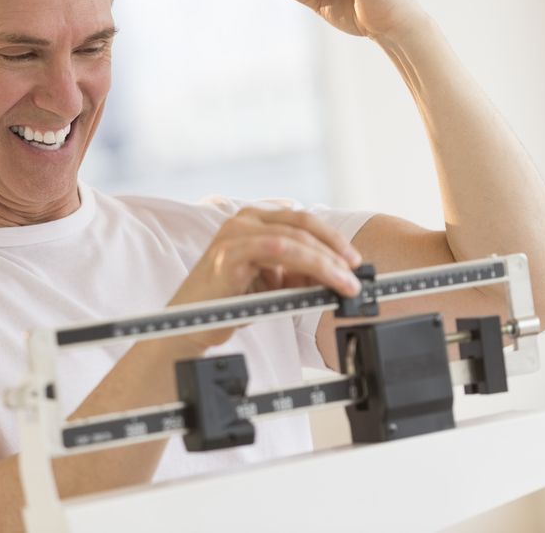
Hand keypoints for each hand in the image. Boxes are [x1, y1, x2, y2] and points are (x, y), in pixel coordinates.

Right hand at [167, 207, 362, 348]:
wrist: (189, 324)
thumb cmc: (228, 301)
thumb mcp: (272, 282)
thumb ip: (300, 272)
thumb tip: (339, 274)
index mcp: (253, 220)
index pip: (302, 221)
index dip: (333, 239)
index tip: (355, 262)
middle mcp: (242, 220)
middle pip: (302, 225)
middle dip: (335, 250)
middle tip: (356, 275)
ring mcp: (234, 234)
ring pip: (294, 239)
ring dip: (327, 263)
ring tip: (345, 284)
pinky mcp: (228, 254)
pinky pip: (278, 252)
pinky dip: (307, 266)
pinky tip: (323, 281)